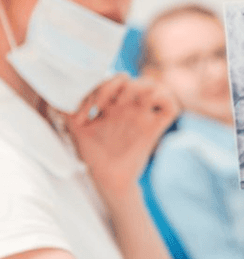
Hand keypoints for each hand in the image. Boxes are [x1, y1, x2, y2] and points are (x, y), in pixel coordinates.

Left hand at [65, 74, 177, 199]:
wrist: (107, 179)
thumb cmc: (93, 157)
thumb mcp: (77, 131)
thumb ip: (68, 113)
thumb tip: (57, 98)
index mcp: (113, 106)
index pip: (116, 80)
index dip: (104, 86)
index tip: (91, 107)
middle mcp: (130, 108)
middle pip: (136, 79)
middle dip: (123, 84)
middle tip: (111, 102)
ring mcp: (144, 117)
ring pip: (155, 87)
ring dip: (143, 87)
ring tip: (128, 101)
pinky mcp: (155, 128)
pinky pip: (171, 107)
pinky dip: (165, 99)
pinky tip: (147, 106)